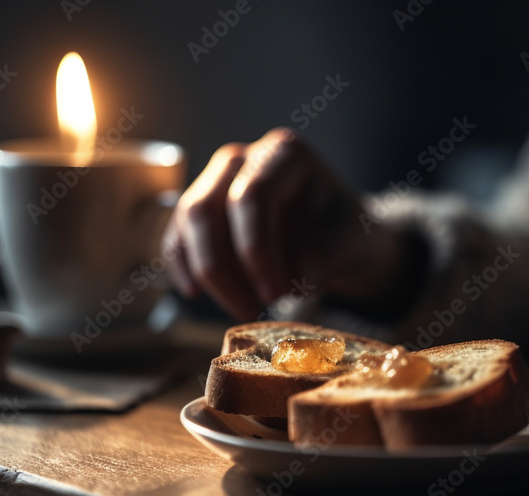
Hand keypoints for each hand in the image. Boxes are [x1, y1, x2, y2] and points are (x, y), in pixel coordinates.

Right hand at [162, 127, 420, 320]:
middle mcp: (242, 157)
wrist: (332, 234)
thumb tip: (303, 275)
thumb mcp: (351, 238)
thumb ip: (331, 252)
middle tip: (253, 309)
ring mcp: (215, 178)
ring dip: (208, 273)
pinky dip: (182, 267)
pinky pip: (177, 235)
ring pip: (188, 221)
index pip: (253, 195)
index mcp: (284, 152)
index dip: (256, 249)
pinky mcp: (198, 206)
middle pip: (208, 208)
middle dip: (224, 268)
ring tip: (243, 308)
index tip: (276, 294)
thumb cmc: (341, 229)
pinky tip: (195, 294)